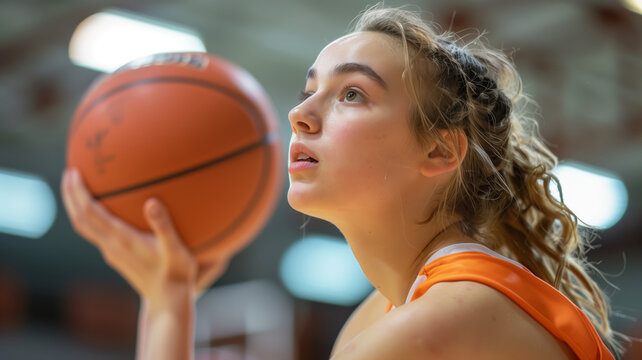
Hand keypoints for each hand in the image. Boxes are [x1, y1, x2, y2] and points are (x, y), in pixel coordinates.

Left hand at [61, 168, 228, 307]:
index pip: (91, 213)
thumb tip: (151, 202)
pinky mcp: (117, 257)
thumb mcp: (176, 249)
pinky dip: (90, 217)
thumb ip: (163, 226)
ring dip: (76, 207)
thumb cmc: (176, 274)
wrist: (169, 300)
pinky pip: (95, 233)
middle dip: (71, 196)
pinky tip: (100, 210)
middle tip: (69, 173)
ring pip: (85, 227)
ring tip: (76, 188)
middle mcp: (112, 246)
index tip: (73, 173)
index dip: (79, 193)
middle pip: (80, 219)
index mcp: (122, 239)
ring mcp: (112, 253)